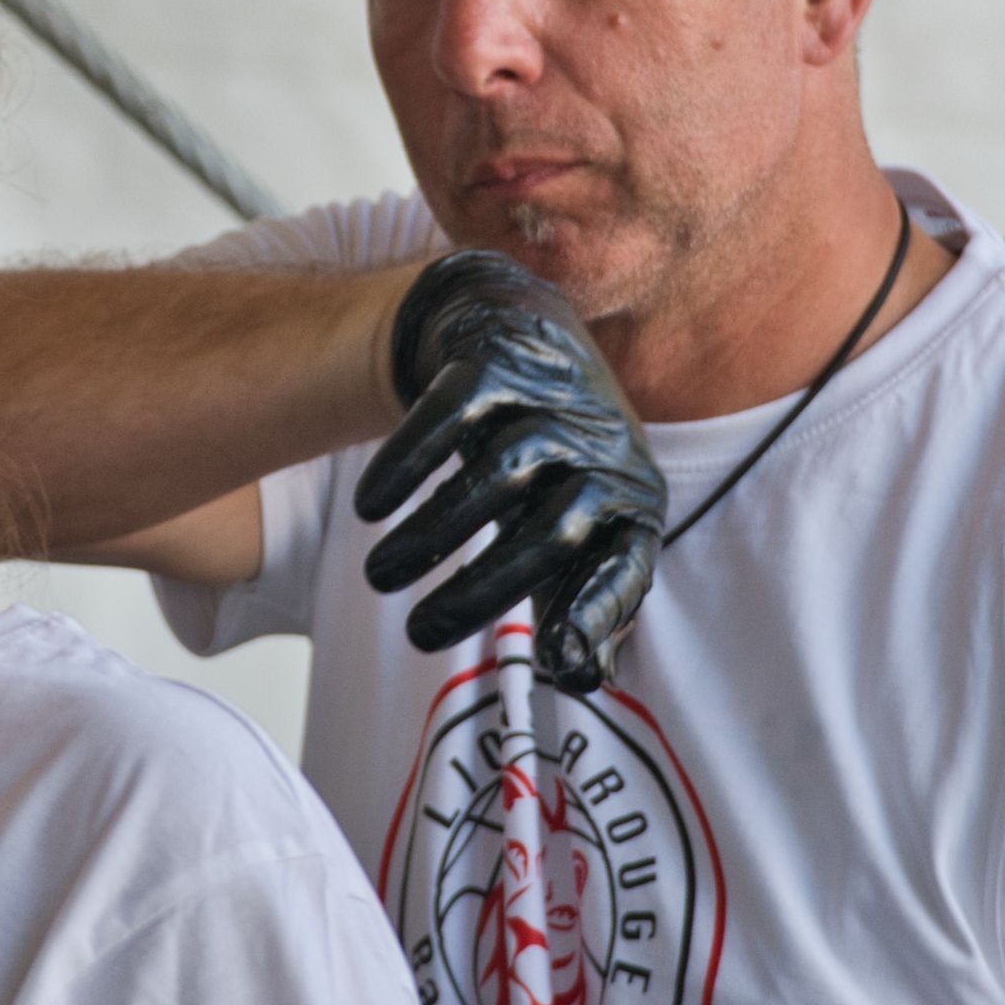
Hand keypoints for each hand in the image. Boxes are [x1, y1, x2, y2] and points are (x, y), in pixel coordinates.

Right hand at [353, 251, 666, 691]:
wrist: (517, 329)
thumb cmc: (549, 461)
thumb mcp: (572, 527)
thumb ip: (580, 599)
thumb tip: (585, 675)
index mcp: (633, 500)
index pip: (629, 562)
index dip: (598, 609)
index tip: (557, 661)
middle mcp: (605, 446)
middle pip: (554, 526)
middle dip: (483, 588)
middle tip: (418, 639)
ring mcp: (553, 394)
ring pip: (499, 471)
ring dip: (432, 533)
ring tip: (380, 576)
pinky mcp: (498, 354)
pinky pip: (453, 410)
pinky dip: (409, 460)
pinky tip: (372, 505)